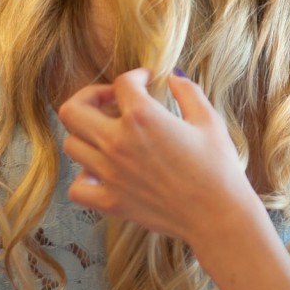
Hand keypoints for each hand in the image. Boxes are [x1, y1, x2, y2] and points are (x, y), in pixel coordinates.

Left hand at [58, 69, 259, 245]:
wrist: (216, 213)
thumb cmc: (217, 166)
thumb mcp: (208, 119)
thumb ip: (187, 92)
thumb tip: (174, 78)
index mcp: (143, 116)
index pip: (122, 83)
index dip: (136, 76)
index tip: (147, 80)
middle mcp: (117, 142)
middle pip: (72, 110)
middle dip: (90, 97)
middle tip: (112, 101)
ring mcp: (109, 174)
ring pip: (72, 145)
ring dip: (88, 133)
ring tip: (111, 133)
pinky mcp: (110, 202)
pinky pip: (77, 187)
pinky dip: (85, 176)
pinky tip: (104, 170)